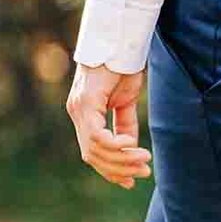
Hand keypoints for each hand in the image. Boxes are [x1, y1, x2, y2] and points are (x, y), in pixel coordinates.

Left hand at [66, 64, 151, 188]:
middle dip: (119, 169)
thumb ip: (124, 124)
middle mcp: (76, 113)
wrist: (120, 40)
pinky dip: (114, 144)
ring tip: (144, 159)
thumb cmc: (123, 66)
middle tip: (144, 171)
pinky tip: (132, 146)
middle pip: (92, 156)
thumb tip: (128, 147)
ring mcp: (78, 108)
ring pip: (95, 149)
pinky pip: (96, 135)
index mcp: (83, 114)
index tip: (131, 181)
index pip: (92, 152)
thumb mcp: (125, 101)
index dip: (111, 170)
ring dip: (121, 159)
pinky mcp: (85, 102)